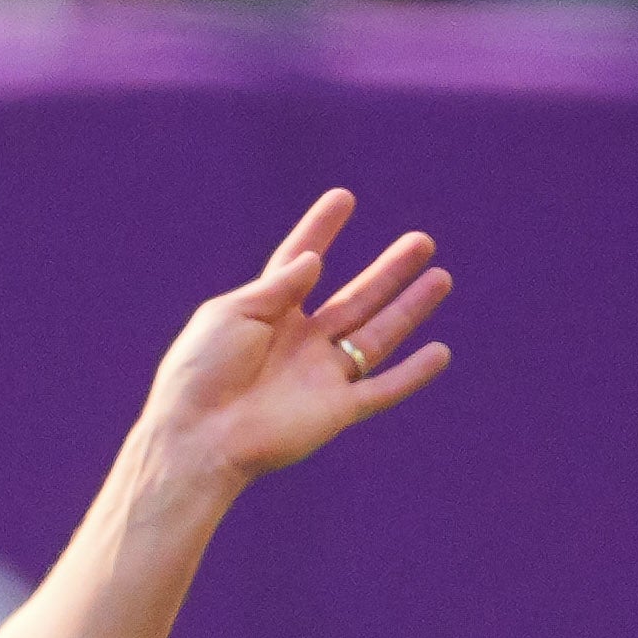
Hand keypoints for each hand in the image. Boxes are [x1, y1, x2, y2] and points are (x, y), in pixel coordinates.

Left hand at [137, 190, 453, 493]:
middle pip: (354, 299)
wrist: (197, 439)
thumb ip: (276, 287)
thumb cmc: (199, 375)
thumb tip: (313, 260)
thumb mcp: (229, 315)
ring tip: (440, 276)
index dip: (319, 231)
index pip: (298, 265)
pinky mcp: (335, 412)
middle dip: (388, 271)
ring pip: (377, 336)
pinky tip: (440, 352)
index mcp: (265, 318)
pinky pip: (383, 390)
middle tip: (421, 242)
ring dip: (409, 308)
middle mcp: (298, 345)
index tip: (342, 198)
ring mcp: (320, 378)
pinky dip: (412, 375)